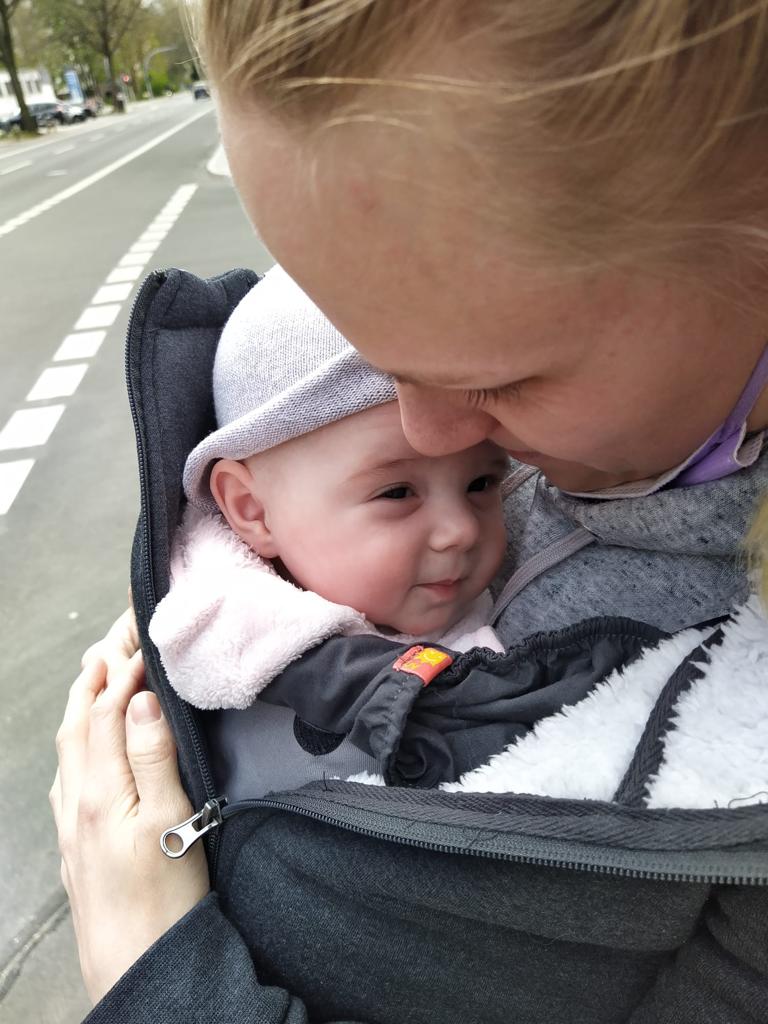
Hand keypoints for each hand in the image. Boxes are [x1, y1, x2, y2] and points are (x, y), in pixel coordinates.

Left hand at [50, 610, 209, 1004]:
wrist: (135, 966)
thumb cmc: (162, 899)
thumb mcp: (170, 821)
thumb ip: (151, 756)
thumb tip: (139, 697)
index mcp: (99, 787)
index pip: (106, 707)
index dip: (124, 665)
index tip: (143, 629)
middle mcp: (76, 797)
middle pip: (80, 716)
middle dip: (98, 668)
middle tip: (118, 630)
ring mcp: (71, 819)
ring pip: (70, 741)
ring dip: (84, 697)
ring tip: (100, 668)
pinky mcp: (76, 838)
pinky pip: (68, 769)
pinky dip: (78, 734)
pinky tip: (87, 739)